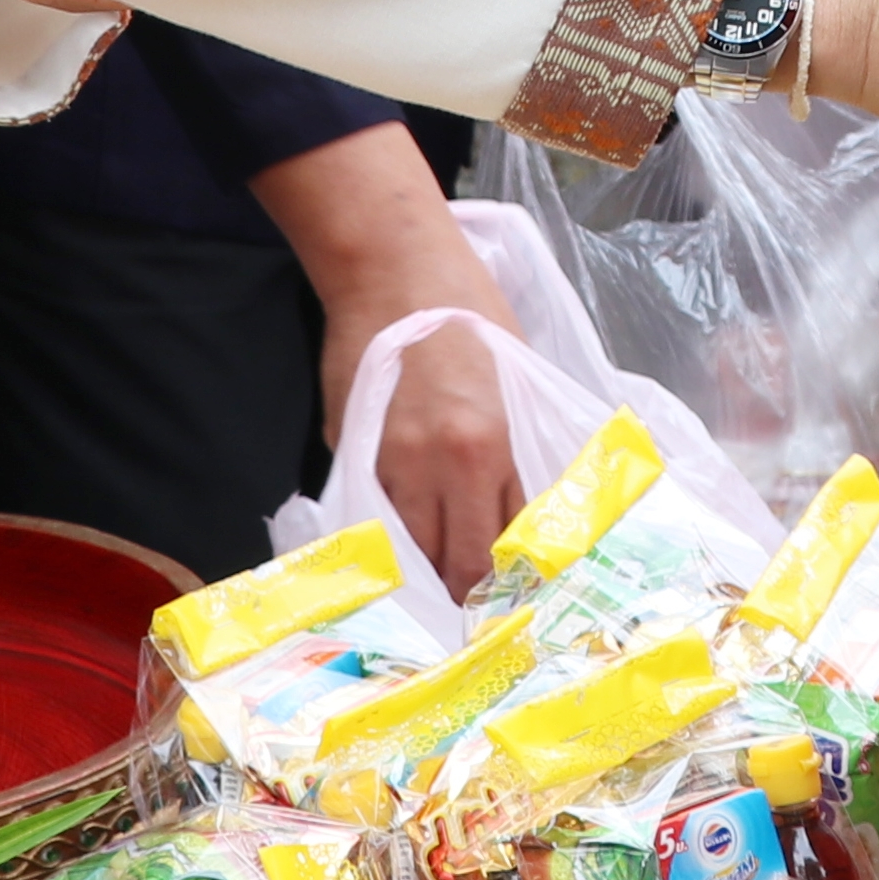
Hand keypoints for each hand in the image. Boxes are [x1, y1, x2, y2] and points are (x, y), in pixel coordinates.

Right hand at [252, 125, 523, 595]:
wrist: (391, 269)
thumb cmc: (470, 313)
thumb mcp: (519, 381)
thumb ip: (520, 452)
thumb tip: (525, 512)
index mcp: (491, 445)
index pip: (507, 542)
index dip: (514, 581)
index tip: (519, 600)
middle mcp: (439, 465)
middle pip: (456, 563)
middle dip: (471, 593)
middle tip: (482, 610)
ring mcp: (388, 463)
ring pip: (411, 553)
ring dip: (429, 572)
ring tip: (444, 588)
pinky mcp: (352, 453)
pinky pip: (375, 516)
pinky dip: (392, 537)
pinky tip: (406, 547)